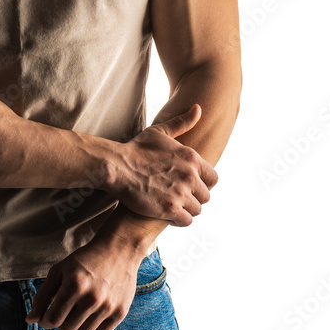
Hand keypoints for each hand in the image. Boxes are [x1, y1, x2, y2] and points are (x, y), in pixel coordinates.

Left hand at [25, 235, 150, 329]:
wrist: (118, 250)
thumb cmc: (84, 260)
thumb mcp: (59, 271)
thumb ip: (43, 295)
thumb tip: (30, 320)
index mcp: (74, 285)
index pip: (52, 319)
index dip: (45, 320)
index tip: (46, 316)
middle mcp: (92, 298)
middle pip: (66, 329)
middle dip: (60, 322)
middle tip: (65, 308)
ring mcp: (108, 307)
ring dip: (75, 326)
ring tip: (79, 310)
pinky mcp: (120, 312)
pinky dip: (91, 329)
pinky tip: (91, 314)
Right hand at [115, 103, 217, 225]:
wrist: (117, 167)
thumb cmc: (136, 149)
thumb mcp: (160, 131)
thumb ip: (182, 122)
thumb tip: (199, 108)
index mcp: (191, 158)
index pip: (213, 178)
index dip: (202, 183)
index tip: (190, 184)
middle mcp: (190, 176)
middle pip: (205, 196)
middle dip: (193, 197)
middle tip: (178, 196)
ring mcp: (180, 193)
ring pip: (197, 210)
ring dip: (186, 209)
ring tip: (172, 204)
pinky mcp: (170, 209)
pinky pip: (186, 221)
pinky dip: (179, 220)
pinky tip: (167, 213)